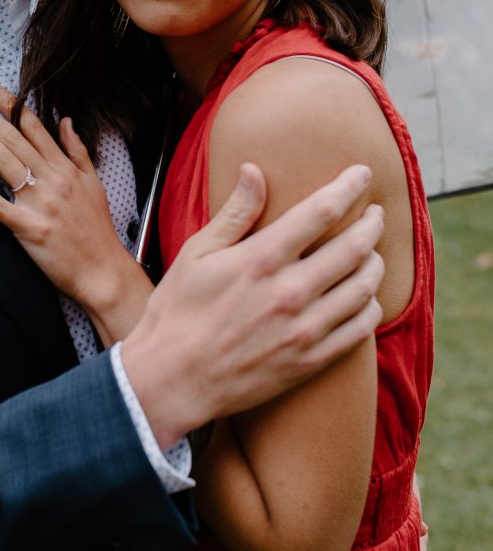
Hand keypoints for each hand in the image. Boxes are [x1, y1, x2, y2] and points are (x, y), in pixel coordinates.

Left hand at [0, 84, 152, 340]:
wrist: (103, 272)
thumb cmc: (98, 231)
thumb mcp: (94, 184)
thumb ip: (78, 151)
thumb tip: (66, 120)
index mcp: (65, 168)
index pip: (33, 127)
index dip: (10, 104)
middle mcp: (51, 179)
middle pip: (12, 138)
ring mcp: (38, 202)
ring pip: (2, 161)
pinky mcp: (27, 227)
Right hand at [121, 163, 383, 449]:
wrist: (173, 380)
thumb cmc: (178, 311)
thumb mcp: (196, 253)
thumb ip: (235, 212)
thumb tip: (255, 169)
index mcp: (260, 259)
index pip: (321, 211)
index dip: (348, 187)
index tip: (362, 173)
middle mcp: (289, 292)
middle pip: (354, 247)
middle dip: (372, 222)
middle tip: (376, 212)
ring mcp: (303, 330)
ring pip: (364, 288)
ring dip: (376, 262)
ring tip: (372, 251)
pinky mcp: (309, 361)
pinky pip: (359, 329)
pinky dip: (371, 306)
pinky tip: (365, 297)